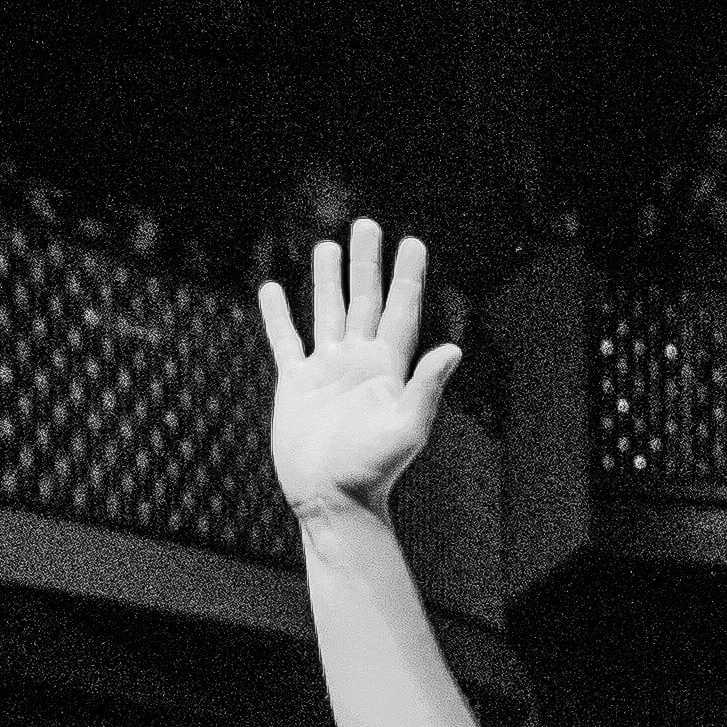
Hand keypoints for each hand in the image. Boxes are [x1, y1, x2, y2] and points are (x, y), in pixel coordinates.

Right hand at [259, 217, 459, 517]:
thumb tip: (453, 349)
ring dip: (328, 280)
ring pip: (328, 313)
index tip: (413, 243)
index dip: (407, 277)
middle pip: (365, 301)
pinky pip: (285, 341)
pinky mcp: (296, 385)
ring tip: (328, 246)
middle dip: (366, 264)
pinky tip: (272, 289)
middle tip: (367, 225)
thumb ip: (426, 388)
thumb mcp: (405, 429)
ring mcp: (326, 372)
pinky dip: (277, 315)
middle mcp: (359, 363)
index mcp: (387, 369)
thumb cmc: (372, 471)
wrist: (331, 500)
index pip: (400, 312)